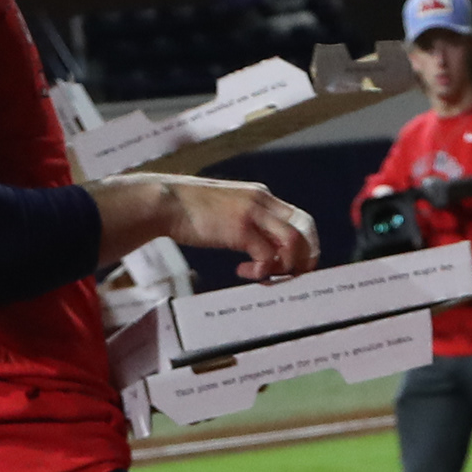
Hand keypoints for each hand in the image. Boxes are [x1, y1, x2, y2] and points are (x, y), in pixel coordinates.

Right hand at [160, 176, 319, 279]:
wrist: (166, 202)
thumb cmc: (190, 211)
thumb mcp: (227, 209)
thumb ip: (248, 222)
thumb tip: (261, 247)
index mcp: (261, 196)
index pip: (300, 218)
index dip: (305, 244)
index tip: (293, 263)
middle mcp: (263, 201)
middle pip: (306, 229)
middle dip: (305, 257)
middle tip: (290, 275)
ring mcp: (253, 213)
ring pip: (294, 242)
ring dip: (286, 266)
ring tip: (265, 276)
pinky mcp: (240, 229)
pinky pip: (268, 257)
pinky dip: (261, 272)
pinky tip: (242, 272)